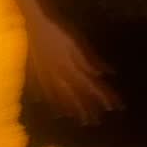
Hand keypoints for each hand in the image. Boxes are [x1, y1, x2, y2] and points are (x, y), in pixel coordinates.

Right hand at [25, 9, 118, 124]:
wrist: (32, 25)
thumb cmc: (57, 31)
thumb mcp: (76, 44)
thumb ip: (91, 60)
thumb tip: (106, 73)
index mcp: (71, 67)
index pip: (91, 86)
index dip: (103, 97)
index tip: (114, 107)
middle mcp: (60, 76)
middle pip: (76, 97)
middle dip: (87, 109)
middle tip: (95, 121)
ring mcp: (47, 77)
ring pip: (61, 98)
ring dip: (72, 109)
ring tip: (80, 119)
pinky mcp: (38, 76)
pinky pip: (47, 94)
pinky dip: (54, 103)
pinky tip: (58, 111)